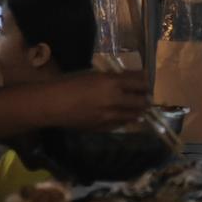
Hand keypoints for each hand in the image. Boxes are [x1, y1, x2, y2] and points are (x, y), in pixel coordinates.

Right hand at [34, 68, 150, 131]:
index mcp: (112, 82)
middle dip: (146, 98)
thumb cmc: (69, 83)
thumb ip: (110, 78)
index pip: (138, 81)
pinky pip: (121, 124)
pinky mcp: (103, 127)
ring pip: (134, 114)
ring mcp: (110, 115)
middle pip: (140, 100)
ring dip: (139, 110)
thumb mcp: (92, 74)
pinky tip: (127, 117)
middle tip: (147, 96)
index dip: (145, 81)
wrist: (54, 104)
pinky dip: (126, 119)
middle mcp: (115, 99)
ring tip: (141, 108)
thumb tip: (124, 80)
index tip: (147, 80)